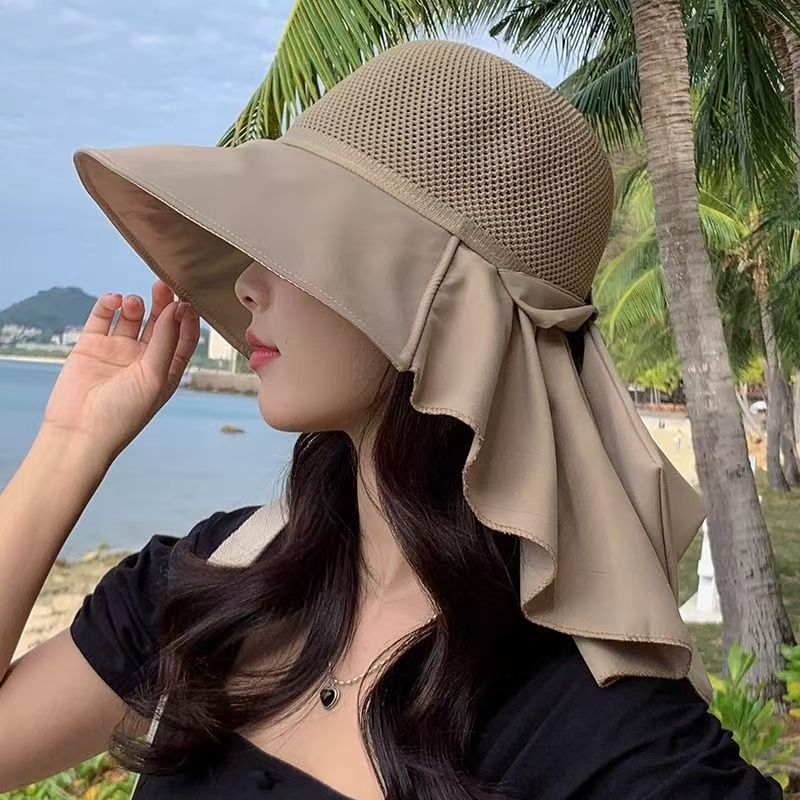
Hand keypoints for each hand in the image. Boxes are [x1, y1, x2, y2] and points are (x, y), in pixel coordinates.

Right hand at [39, 279, 199, 461]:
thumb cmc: (123, 413)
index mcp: (166, 369)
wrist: (79, 431)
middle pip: (159, 322)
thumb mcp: (154, 377)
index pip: (183, 338)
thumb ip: (165, 341)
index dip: (186, 319)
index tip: (185, 302)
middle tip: (162, 286)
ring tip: (133, 304)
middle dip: (163, 303)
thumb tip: (176, 308)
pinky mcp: (91, 345)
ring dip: (135, 304)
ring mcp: (117, 350)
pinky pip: (102, 317)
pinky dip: (108, 305)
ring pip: (131, 317)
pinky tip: (113, 301)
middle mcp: (144, 358)